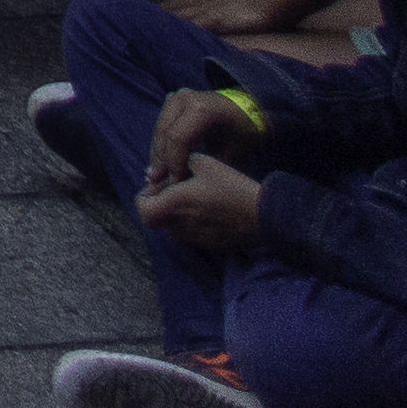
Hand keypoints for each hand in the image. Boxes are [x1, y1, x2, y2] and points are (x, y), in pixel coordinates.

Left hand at [136, 147, 268, 253]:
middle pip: (158, 218)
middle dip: (161, 203)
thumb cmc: (231, 185)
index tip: (159, 187)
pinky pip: (190, 233)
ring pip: (173, 226)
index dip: (145, 198)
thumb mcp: (202, 162)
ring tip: (195, 197)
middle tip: (177, 189)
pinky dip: (191, 221)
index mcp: (175, 205)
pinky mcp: (209, 244)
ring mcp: (195, 238)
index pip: (143, 211)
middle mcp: (180, 226)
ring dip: (176, 212)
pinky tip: (208, 209)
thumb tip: (169, 172)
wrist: (262, 214)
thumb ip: (178, 164)